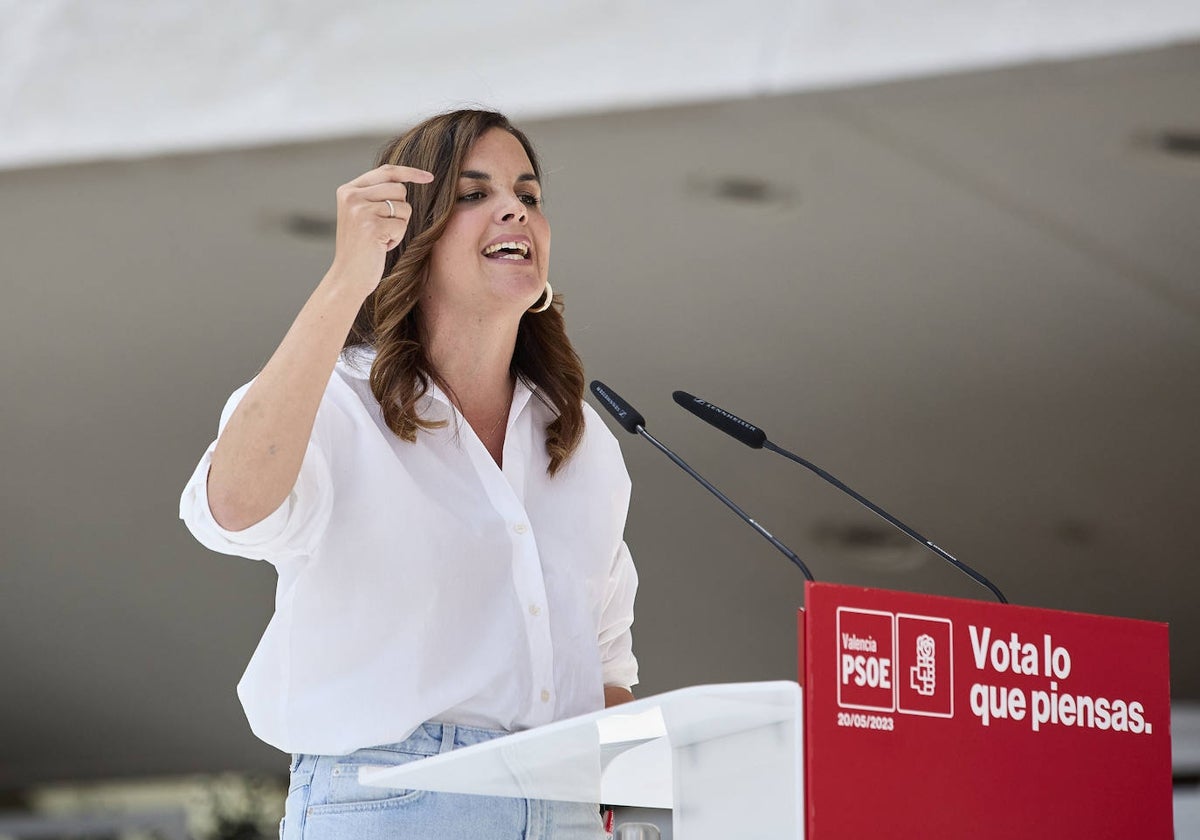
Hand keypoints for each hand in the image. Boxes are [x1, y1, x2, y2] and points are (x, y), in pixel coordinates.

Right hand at [327, 164, 433, 295]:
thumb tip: (405, 181)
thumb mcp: (362, 215)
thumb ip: (376, 195)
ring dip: (399, 226)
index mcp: (348, 190)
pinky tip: (381, 247)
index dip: (410, 172)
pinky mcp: (371, 226)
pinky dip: (397, 238)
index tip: (429, 177)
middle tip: (384, 228)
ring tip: (381, 238)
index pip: (386, 171)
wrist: (347, 277)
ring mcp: (360, 210)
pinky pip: (401, 225)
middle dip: (400, 211)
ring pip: (403, 207)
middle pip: (399, 189)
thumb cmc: (361, 248)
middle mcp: (352, 196)